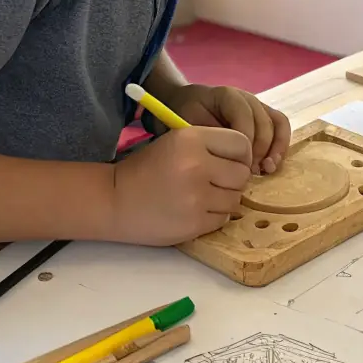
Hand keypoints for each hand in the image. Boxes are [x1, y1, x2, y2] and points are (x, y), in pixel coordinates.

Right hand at [111, 125, 251, 245]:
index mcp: (191, 139)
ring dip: (224, 199)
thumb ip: (210, 145)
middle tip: (216, 182)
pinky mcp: (194, 223)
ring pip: (235, 199)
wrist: (114, 200)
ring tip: (202, 196)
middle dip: (234, 179)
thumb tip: (247, 160)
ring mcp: (196, 197)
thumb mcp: (176, 142)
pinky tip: (195, 210)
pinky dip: (214, 216)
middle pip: (243, 174)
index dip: (240, 154)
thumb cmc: (147, 168)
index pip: (241, 143)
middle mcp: (197, 165)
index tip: (230, 162)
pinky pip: (223, 218)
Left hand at [169, 85, 290, 173]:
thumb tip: (224, 160)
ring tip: (266, 169)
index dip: (244, 142)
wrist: (184, 104)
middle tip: (249, 172)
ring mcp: (258, 105)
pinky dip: (281, 145)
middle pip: (264, 123)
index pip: (244, 117)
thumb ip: (206, 138)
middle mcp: (247, 98)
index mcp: (227, 96)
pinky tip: (273, 164)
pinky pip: (281, 126)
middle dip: (259, 150)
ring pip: (277, 124)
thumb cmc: (184, 116)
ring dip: (275, 149)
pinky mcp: (264, 115)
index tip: (236, 164)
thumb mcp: (188, 125)